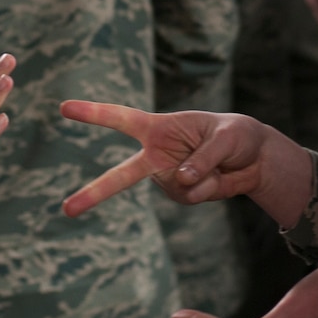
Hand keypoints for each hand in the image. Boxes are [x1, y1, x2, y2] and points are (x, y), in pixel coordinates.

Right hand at [57, 101, 312, 224]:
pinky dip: (209, 188)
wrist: (253, 159)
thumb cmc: (236, 136)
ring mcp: (166, 177)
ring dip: (202, 176)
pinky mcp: (181, 194)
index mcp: (158, 128)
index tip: (64, 108)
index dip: (93, 113)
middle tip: (67, 210)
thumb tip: (183, 179)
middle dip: (94, 193)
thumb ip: (203, 157)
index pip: (121, 119)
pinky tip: (217, 178)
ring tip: (218, 163)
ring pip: (174, 186)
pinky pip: (191, 196)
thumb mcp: (226, 138)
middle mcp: (156, 154)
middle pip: (120, 176)